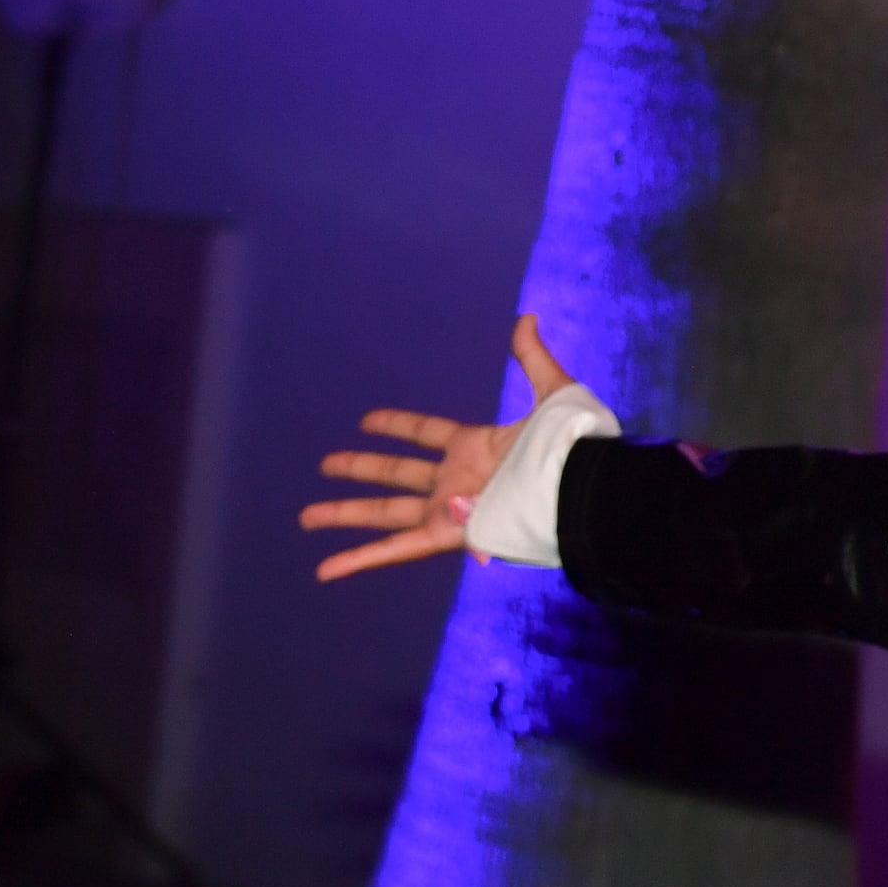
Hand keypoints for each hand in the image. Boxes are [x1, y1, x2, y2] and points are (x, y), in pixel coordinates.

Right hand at [302, 313, 579, 580]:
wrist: (581, 489)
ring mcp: (449, 509)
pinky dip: (359, 560)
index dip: (397, 425)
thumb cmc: (571, 446)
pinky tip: (325, 569)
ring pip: (384, 513)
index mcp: (476, 448)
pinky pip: (394, 550)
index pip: (426, 434)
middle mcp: (457, 481)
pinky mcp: (446, 534)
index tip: (367, 420)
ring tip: (307, 516)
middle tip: (325, 464)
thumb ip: (532, 358)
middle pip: (395, 474)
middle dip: (360, 470)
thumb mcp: (552, 393)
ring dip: (345, 515)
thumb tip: (526, 317)